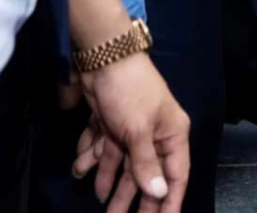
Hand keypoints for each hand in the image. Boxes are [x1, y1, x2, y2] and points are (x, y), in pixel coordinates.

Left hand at [73, 54, 189, 212]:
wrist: (104, 58)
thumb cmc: (130, 93)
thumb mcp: (138, 131)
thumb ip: (146, 164)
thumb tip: (158, 193)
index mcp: (171, 135)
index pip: (176, 175)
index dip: (170, 201)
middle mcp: (154, 135)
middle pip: (145, 174)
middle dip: (133, 198)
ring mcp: (131, 130)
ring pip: (121, 165)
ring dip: (109, 182)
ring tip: (100, 204)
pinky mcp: (110, 124)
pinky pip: (102, 149)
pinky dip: (91, 159)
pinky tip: (80, 169)